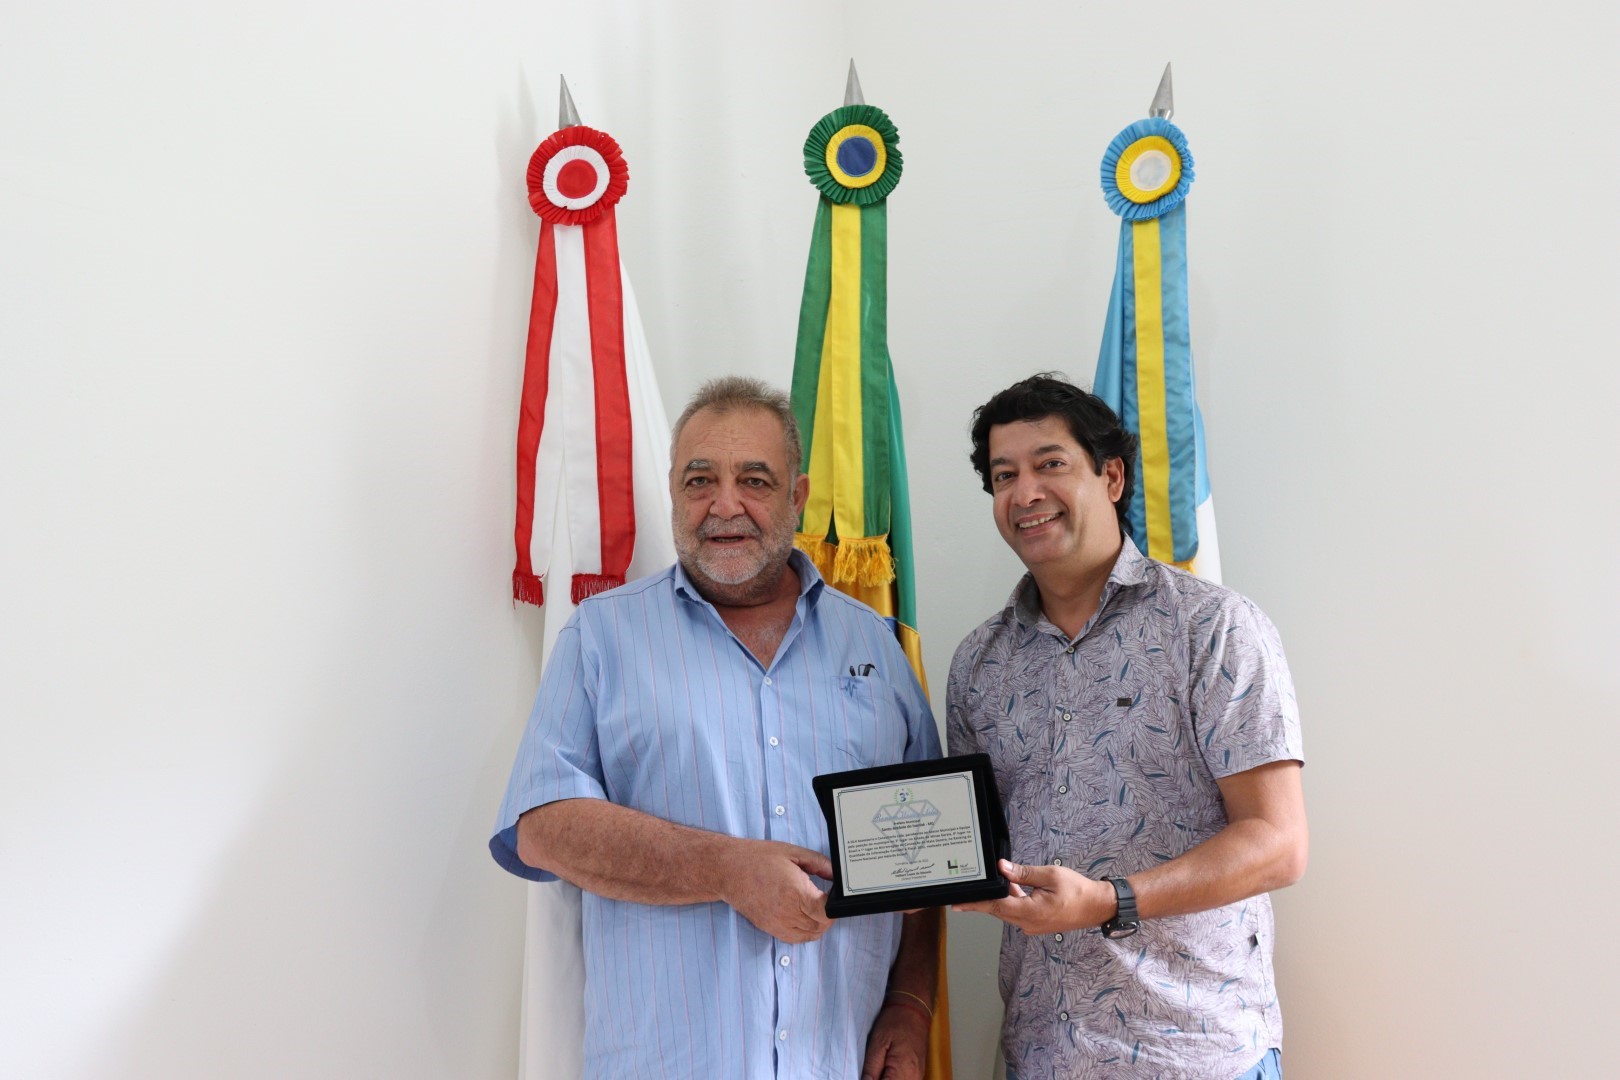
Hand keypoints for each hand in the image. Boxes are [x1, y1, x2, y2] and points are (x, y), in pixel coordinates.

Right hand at [720, 840, 833, 942]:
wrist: (729, 870)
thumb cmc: (758, 859)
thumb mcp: (793, 853)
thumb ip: (820, 863)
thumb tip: (836, 874)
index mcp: (796, 892)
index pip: (827, 912)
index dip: (834, 905)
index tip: (832, 894)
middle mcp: (787, 912)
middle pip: (822, 925)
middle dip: (829, 914)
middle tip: (825, 899)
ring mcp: (778, 923)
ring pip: (811, 935)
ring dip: (818, 924)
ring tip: (815, 908)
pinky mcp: (770, 928)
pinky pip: (795, 939)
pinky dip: (805, 931)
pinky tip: (803, 916)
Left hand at [861, 1000, 928, 1079]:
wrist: (913, 1009)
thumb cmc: (895, 1021)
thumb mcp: (877, 1042)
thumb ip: (871, 1069)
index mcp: (903, 1070)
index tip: (865, 1075)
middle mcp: (914, 1077)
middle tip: (869, 1071)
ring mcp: (918, 1076)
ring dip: (885, 1079)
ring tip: (876, 1069)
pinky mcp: (917, 1073)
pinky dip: (893, 1078)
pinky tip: (884, 1071)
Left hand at [953, 859, 1114, 934]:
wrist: (1097, 907)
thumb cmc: (1078, 891)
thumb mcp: (1049, 875)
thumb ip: (1023, 873)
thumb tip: (1002, 868)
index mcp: (1030, 912)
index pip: (995, 906)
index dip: (975, 904)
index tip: (958, 904)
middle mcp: (1028, 923)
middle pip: (998, 910)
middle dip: (982, 900)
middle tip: (964, 894)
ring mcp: (1032, 925)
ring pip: (1007, 911)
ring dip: (999, 898)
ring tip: (995, 883)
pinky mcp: (1037, 923)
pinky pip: (1017, 912)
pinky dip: (1011, 901)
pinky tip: (1013, 888)